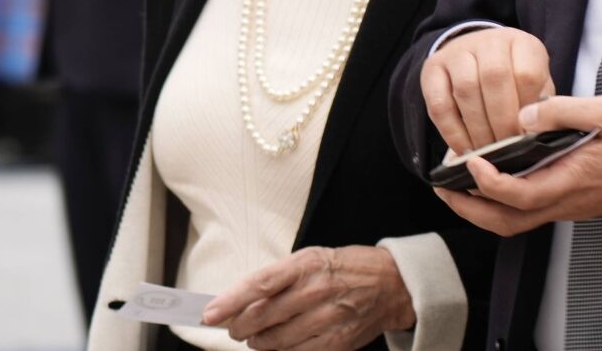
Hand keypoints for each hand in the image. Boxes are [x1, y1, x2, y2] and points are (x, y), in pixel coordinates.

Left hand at [201, 245, 413, 350]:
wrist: (391, 285)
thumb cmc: (345, 268)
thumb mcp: (310, 258)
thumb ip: (278, 278)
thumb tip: (240, 299)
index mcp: (306, 265)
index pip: (259, 285)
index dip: (230, 301)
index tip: (209, 312)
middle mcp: (314, 292)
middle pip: (261, 317)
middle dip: (238, 326)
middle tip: (231, 326)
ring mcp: (326, 320)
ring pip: (274, 341)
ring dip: (256, 341)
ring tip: (254, 335)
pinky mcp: (335, 343)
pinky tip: (278, 343)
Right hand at [420, 27, 554, 157]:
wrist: (476, 58)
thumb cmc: (513, 81)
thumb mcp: (535, 86)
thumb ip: (538, 106)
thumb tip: (533, 136)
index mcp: (521, 43)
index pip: (527, 73)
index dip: (527, 109)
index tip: (527, 134)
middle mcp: (489, 41)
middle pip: (495, 77)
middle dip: (502, 121)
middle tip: (506, 148)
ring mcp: (458, 51)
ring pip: (466, 88)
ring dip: (478, 128)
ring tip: (487, 151)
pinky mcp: (432, 68)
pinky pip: (439, 104)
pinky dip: (452, 132)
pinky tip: (464, 149)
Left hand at [434, 94, 601, 237]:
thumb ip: (562, 111)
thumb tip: (523, 115)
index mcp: (572, 182)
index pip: (518, 195)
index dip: (487, 183)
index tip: (470, 161)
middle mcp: (566, 202)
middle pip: (507, 222)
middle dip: (469, 208)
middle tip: (442, 185)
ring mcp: (568, 206)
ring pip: (516, 221)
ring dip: (482, 208)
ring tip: (459, 183)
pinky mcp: (572, 202)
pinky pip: (529, 211)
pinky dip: (503, 201)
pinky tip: (495, 178)